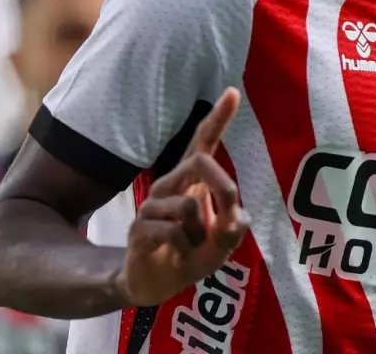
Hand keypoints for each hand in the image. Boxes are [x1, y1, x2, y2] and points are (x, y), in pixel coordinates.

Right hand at [115, 88, 248, 306]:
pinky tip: (176, 254)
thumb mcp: (222, 243)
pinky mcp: (139, 228)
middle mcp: (171, 185)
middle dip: (223, 187)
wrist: (156, 283)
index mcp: (193, 181)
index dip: (218, 118)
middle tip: (229, 220)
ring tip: (191, 247)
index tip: (232, 92)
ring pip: (188, 206)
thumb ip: (234, 228)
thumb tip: (236, 217)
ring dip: (201, 235)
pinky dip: (184, 249)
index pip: (204, 142)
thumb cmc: (192, 253)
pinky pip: (172, 231)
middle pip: (200, 162)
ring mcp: (152, 205)